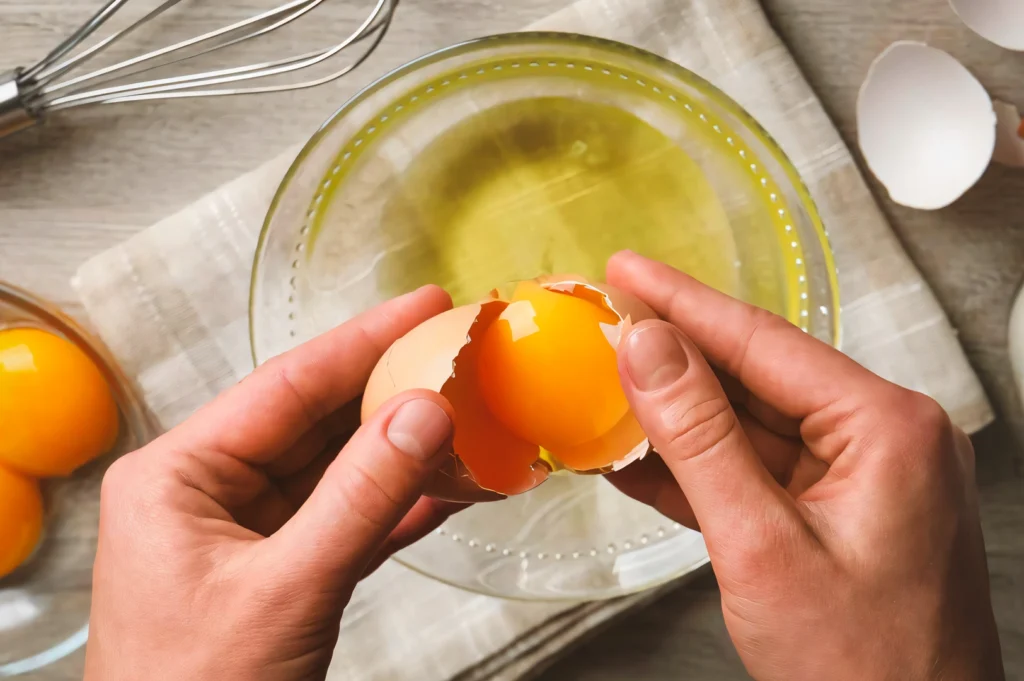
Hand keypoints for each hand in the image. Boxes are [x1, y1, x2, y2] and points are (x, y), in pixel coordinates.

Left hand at [85, 287, 464, 680]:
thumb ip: (360, 497)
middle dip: (388, 392)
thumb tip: (422, 413)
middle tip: (453, 354)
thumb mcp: (286, 589)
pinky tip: (444, 490)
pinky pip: (345, 523)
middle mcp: (207, 494)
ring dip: (401, 452)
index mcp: (176, 476)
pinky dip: (395, 509)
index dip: (361, 342)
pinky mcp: (279, 573)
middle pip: (314, 423)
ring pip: (336, 473)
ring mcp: (245, 535)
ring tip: (464, 416)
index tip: (422, 308)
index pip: (285, 387)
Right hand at [607, 251, 1002, 680]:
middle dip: (674, 356)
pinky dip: (698, 467)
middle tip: (607, 323)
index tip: (626, 273)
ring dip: (677, 415)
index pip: (764, 341)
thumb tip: (648, 350)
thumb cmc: (865, 669)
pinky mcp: (836, 512)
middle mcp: (883, 438)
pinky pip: (757, 471)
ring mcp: (861, 477)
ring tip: (607, 388)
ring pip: (751, 424)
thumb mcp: (761, 546)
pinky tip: (642, 457)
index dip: (682, 303)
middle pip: (757, 375)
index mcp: (887, 427)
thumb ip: (700, 439)